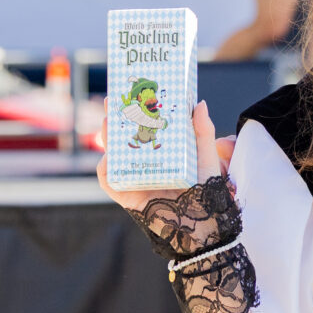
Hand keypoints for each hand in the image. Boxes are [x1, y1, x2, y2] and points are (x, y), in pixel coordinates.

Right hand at [97, 101, 230, 218]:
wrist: (203, 219)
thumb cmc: (207, 188)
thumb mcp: (205, 155)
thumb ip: (202, 130)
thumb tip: (198, 102)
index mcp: (162, 150)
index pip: (143, 127)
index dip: (135, 111)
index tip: (131, 93)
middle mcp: (145, 163)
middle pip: (123, 138)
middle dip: (115, 119)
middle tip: (113, 102)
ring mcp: (135, 178)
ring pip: (113, 156)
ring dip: (106, 139)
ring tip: (108, 124)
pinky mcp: (128, 196)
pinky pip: (109, 182)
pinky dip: (105, 169)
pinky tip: (108, 157)